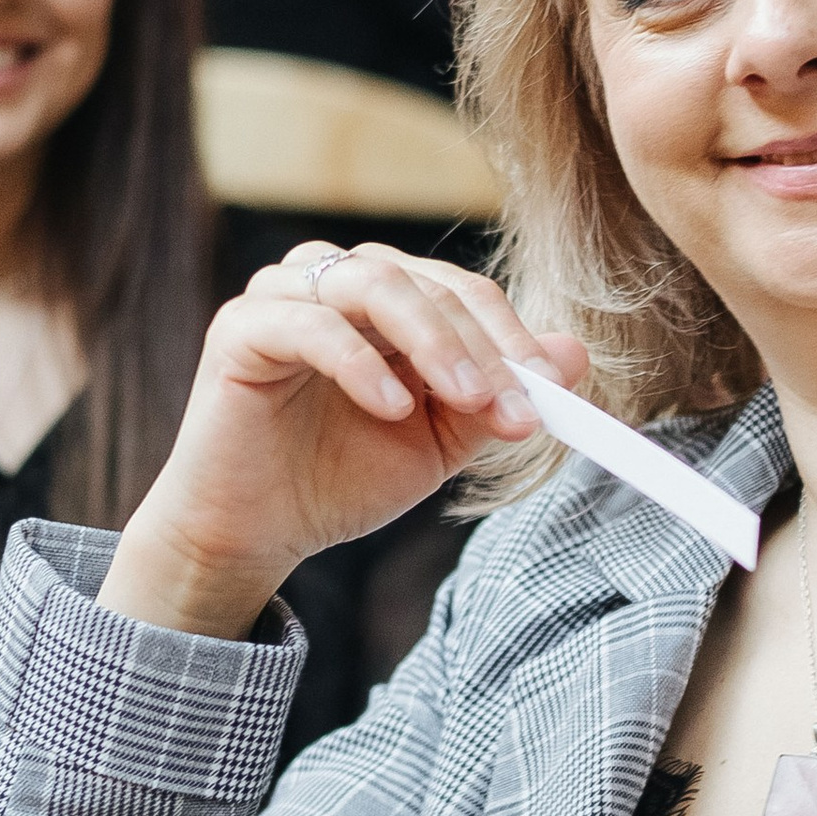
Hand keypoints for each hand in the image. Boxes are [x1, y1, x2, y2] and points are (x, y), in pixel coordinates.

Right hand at [99, 245, 587, 640]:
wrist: (255, 534)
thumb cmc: (337, 480)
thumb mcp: (437, 443)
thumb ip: (496, 398)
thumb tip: (576, 354)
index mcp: (384, 301)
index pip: (461, 293)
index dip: (511, 339)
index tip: (552, 397)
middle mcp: (333, 282)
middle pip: (425, 283)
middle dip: (482, 347)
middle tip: (517, 409)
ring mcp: (282, 296)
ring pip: (374, 283)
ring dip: (434, 341)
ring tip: (468, 401)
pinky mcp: (240, 329)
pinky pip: (310, 323)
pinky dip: (360, 361)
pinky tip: (393, 406)